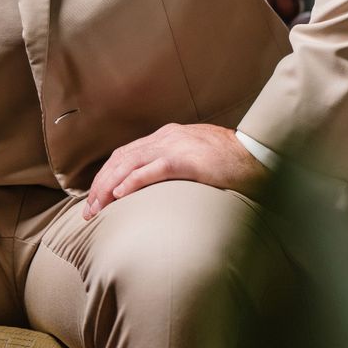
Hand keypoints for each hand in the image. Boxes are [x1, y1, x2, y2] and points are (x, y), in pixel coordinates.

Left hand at [82, 123, 266, 220]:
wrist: (258, 156)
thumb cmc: (231, 163)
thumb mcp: (196, 160)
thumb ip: (174, 167)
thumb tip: (155, 186)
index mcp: (167, 136)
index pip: (125, 154)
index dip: (106, 176)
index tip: (95, 198)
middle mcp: (166, 138)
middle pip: (121, 159)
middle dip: (100, 184)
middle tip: (88, 210)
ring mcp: (176, 146)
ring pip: (130, 164)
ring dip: (108, 186)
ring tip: (97, 207)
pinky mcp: (187, 160)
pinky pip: (153, 170)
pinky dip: (132, 182)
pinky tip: (119, 195)